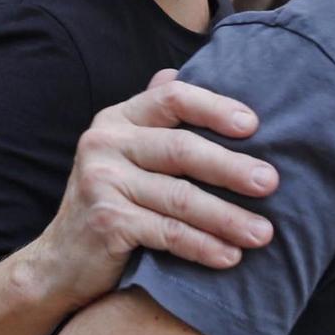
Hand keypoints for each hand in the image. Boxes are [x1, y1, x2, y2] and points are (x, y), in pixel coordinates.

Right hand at [26, 70, 278, 310]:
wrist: (62, 263)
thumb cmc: (111, 203)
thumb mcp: (126, 154)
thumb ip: (153, 119)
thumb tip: (180, 71)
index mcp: (118, 118)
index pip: (172, 98)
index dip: (215, 107)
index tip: (254, 125)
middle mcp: (105, 142)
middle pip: (182, 149)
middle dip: (232, 168)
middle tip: (272, 183)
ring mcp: (102, 182)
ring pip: (180, 198)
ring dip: (228, 217)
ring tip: (264, 233)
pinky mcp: (106, 222)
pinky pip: (167, 233)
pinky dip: (203, 246)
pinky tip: (230, 257)